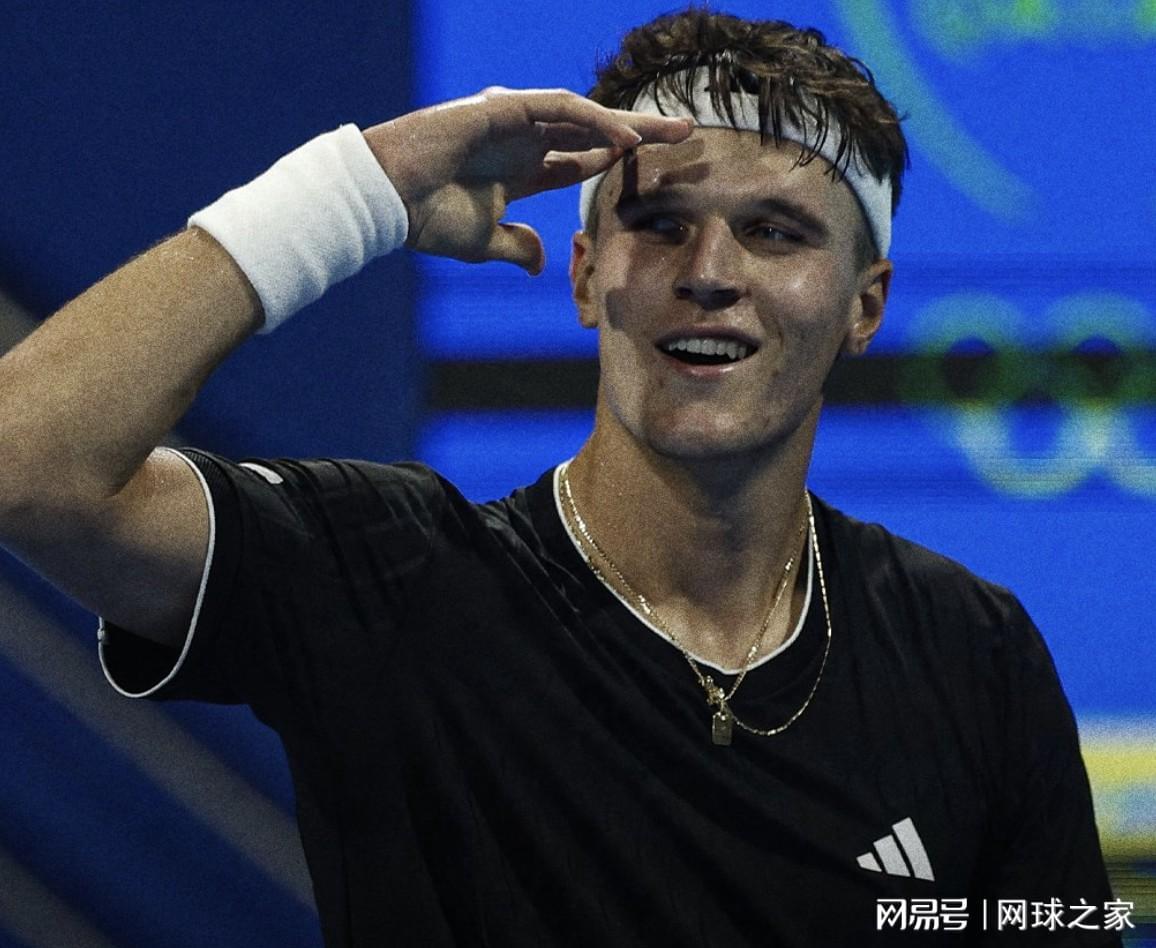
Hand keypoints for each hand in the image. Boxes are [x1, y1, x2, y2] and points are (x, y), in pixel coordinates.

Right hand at [363, 87, 692, 273]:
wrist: (389, 201)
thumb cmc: (427, 220)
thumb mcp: (485, 242)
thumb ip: (516, 247)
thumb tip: (540, 261)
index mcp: (519, 171)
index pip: (580, 162)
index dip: (615, 163)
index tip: (653, 170)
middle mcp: (522, 141)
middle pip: (594, 132)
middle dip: (639, 133)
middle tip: (687, 134)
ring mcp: (514, 121)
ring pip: (585, 115)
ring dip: (629, 123)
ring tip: (672, 133)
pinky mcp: (504, 107)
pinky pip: (561, 109)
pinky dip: (596, 122)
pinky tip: (625, 141)